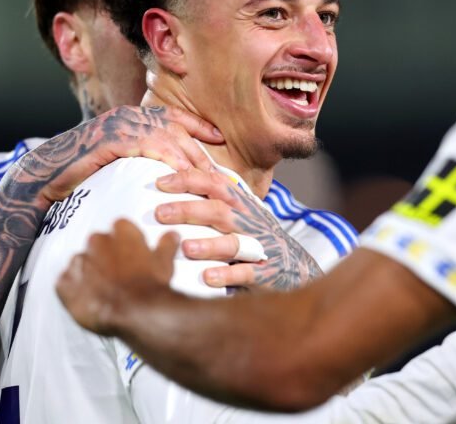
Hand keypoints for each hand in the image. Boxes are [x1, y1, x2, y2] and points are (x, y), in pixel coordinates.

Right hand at [11, 105, 222, 208]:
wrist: (45, 175)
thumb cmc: (80, 173)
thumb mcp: (117, 159)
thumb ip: (139, 155)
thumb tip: (166, 170)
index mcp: (131, 117)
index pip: (172, 116)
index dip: (197, 125)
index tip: (219, 138)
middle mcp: (127, 115)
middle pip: (176, 129)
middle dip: (200, 150)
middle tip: (221, 172)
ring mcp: (119, 124)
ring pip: (167, 137)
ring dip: (191, 159)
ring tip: (209, 180)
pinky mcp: (112, 139)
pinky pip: (149, 146)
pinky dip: (169, 160)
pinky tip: (183, 175)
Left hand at [56, 219, 177, 334]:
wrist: (135, 311)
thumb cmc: (151, 286)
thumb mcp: (165, 262)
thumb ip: (165, 245)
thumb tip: (171, 235)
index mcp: (121, 232)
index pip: (119, 228)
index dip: (124, 244)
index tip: (129, 255)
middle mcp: (97, 241)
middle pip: (97, 244)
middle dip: (105, 257)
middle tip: (117, 275)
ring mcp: (79, 262)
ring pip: (80, 263)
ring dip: (88, 273)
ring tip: (102, 291)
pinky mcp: (66, 283)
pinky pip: (65, 283)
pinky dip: (73, 290)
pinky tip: (87, 299)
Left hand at [153, 168, 322, 290]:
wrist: (295, 266)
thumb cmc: (256, 235)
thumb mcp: (240, 212)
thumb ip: (214, 198)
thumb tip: (174, 178)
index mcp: (240, 204)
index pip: (214, 184)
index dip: (188, 180)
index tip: (160, 183)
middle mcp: (248, 222)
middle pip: (218, 210)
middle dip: (188, 210)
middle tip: (159, 213)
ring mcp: (258, 247)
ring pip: (233, 243)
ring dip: (209, 245)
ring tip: (186, 247)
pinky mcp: (264, 273)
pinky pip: (246, 274)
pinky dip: (227, 275)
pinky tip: (208, 277)